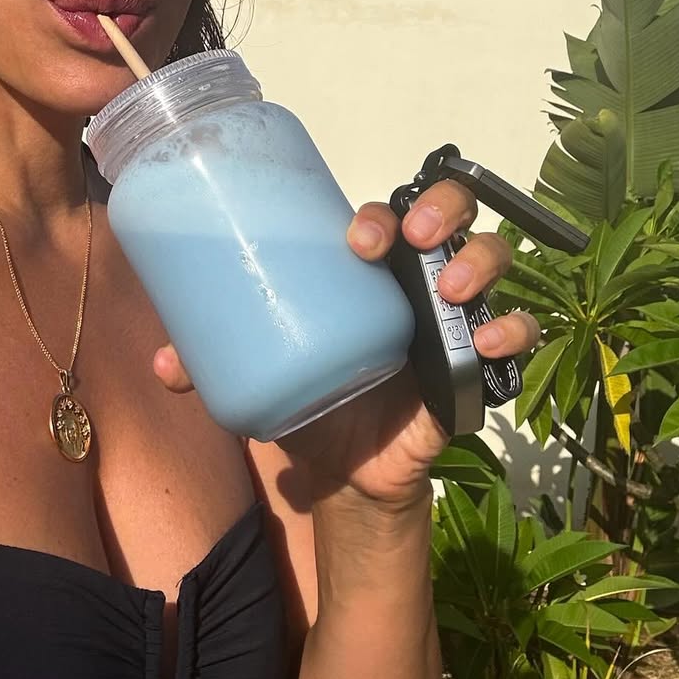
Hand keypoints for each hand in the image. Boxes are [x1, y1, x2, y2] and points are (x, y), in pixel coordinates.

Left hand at [152, 178, 540, 510]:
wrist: (343, 469)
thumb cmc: (305, 397)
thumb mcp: (253, 374)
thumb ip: (208, 362)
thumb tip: (163, 363)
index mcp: (364, 268)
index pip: (385, 214)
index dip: (380, 212)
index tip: (357, 238)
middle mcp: (413, 278)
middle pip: (450, 212)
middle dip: (441, 209)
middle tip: (414, 238)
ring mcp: (451, 315)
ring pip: (490, 257)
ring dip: (478, 260)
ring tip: (449, 288)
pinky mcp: (476, 361)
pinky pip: (515, 334)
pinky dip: (512, 329)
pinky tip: (486, 342)